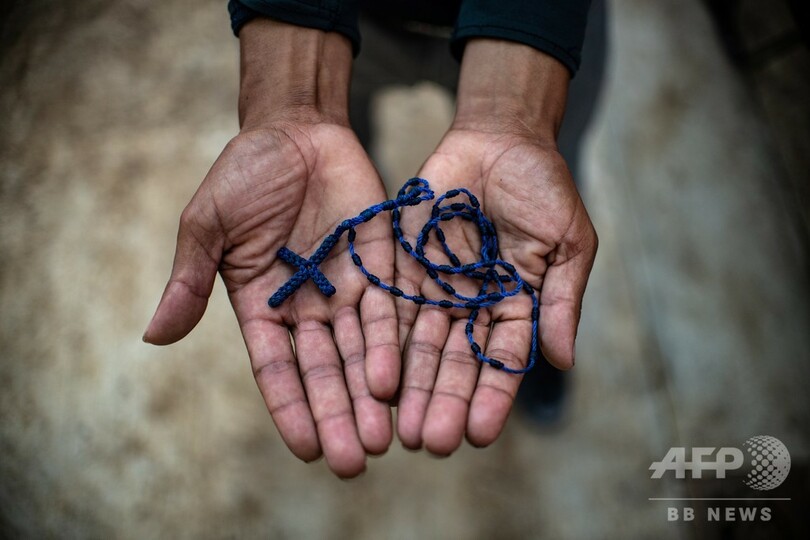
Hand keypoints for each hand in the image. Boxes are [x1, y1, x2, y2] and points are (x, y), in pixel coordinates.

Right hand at [143, 21, 398, 477]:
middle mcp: (308, 308)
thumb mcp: (208, 226)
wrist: (296, 130)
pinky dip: (391, 345)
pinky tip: (396, 380)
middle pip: (326, 372)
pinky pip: (389, 311)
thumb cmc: (244, 175)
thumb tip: (153, 337)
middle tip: (355, 461)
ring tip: (384, 439)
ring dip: (370, 396)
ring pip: (362, 353)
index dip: (291, 407)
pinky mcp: (381, 266)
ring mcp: (347, 289)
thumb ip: (190, 280)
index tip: (307, 449)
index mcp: (263, 307)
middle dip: (338, 415)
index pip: (277, 369)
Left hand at [394, 40, 597, 454]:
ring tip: (399, 426)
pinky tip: (373, 375)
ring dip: (410, 386)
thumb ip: (561, 300)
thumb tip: (563, 361)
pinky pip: (390, 307)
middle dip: (443, 401)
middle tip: (431, 442)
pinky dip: (382, 341)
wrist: (499, 139)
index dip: (491, 396)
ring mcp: (436, 289)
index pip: (502, 360)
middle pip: (456, 362)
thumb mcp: (567, 244)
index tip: (478, 433)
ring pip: (419, 345)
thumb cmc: (544, 188)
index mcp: (515, 306)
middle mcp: (472, 307)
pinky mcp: (403, 266)